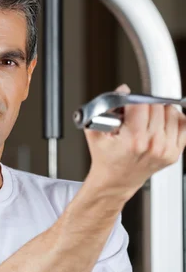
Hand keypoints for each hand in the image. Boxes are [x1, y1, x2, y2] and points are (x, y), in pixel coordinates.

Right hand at [85, 84, 185, 199]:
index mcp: (133, 140)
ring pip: (172, 112)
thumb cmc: (106, 159)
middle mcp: (153, 145)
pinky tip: (163, 123)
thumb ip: (105, 108)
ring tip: (147, 121)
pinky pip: (183, 125)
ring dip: (160, 112)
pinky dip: (175, 120)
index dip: (132, 102)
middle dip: (145, 106)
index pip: (141, 104)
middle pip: (157, 106)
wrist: (116, 181)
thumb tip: (123, 90)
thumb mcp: (95, 132)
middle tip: (135, 116)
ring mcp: (166, 149)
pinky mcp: (174, 153)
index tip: (127, 107)